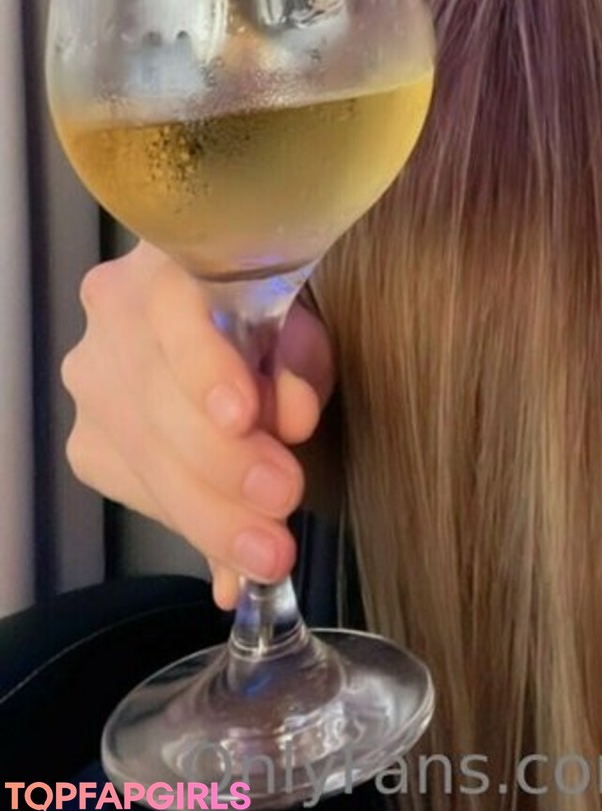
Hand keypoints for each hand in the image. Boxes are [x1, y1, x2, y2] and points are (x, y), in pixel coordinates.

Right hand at [61, 242, 335, 608]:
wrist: (222, 320)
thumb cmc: (273, 312)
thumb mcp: (303, 324)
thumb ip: (299, 360)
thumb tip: (291, 418)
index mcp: (169, 257)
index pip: (175, 310)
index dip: (205, 366)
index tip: (245, 419)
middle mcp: (112, 313)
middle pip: (154, 399)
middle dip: (223, 464)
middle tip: (284, 500)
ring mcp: (91, 379)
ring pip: (143, 456)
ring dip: (210, 512)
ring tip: (269, 553)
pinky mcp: (90, 443)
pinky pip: (138, 491)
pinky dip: (193, 521)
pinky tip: (234, 552)